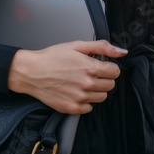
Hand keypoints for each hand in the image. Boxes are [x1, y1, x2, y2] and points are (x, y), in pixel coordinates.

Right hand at [7, 40, 127, 113]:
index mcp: (90, 67)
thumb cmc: (52, 57)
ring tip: (82, 83)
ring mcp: (79, 98)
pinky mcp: (72, 109)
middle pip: (110, 85)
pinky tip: (76, 92)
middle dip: (104, 78)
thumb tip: (122, 52)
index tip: (100, 66)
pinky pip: (89, 108)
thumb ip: (102, 47)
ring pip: (102, 97)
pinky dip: (86, 102)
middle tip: (90, 74)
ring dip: (96, 90)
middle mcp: (87, 84)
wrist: (31, 72)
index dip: (109, 68)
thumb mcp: (77, 45)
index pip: (115, 72)